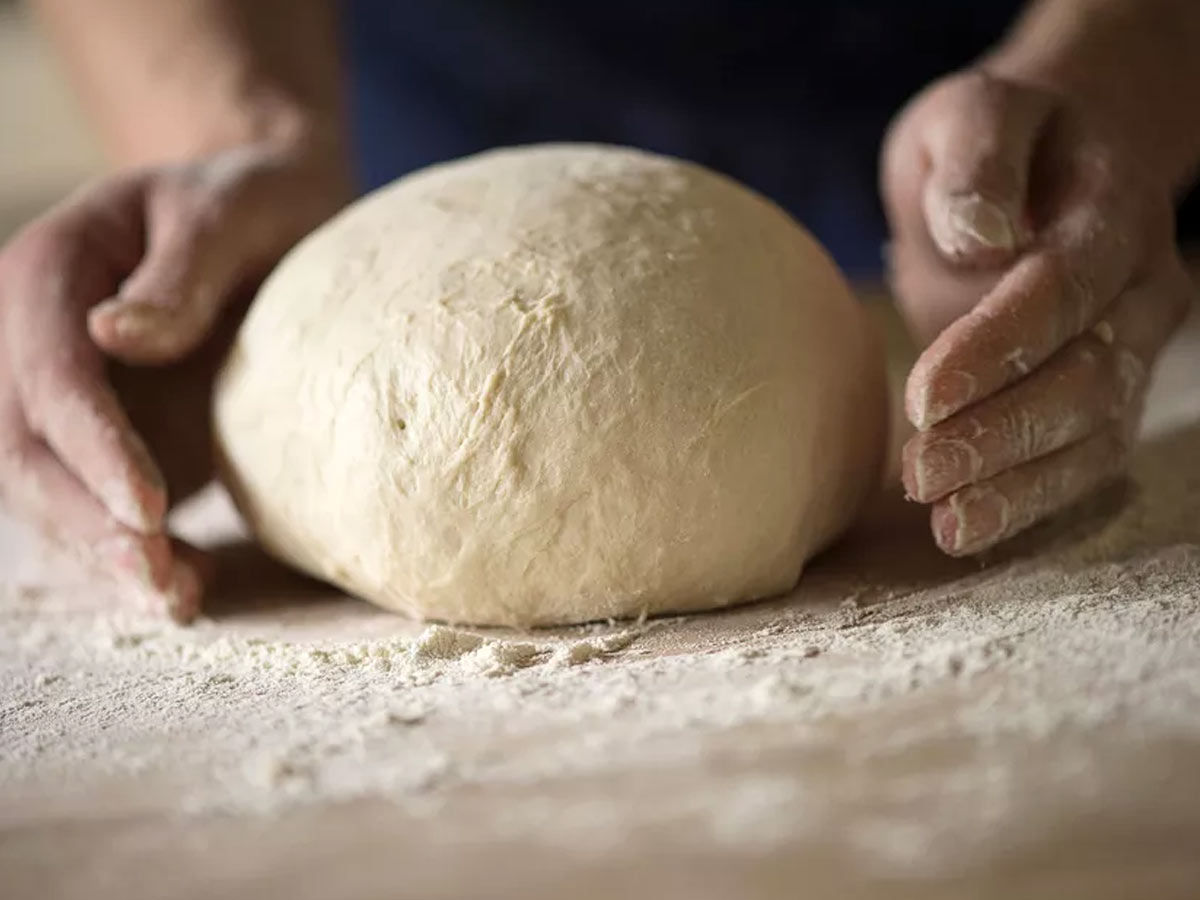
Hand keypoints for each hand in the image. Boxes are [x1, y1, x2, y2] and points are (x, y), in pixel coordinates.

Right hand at [0, 141, 347, 618]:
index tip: (151, 507)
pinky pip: (97, 504)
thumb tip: (115, 336)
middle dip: (87, 523)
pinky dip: (134, 552)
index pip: (51, 379)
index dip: (93, 448)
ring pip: (49, 494)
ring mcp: (65, 397)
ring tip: (178, 600)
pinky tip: (187, 588)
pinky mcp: (106, 438)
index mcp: (46, 273)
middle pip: (27, 450)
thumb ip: (182, 270)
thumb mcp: (229, 210)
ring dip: (104, 555)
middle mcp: (35, 341)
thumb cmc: (252, 202)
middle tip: (160, 579)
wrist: (265, 217)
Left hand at [882, 69, 1194, 555]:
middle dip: (1002, 433)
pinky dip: (1028, 500)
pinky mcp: (1103, 393)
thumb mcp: (972, 115)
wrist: (1050, 163)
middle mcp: (1139, 287)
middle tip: (918, 474)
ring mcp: (1130, 347)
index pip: (1062, 289)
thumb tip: (982, 235)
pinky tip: (964, 529)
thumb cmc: (995, 142)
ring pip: (1093, 432)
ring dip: (1017, 485)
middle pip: (1087, 376)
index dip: (997, 348)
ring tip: (944, 522)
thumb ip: (978, 159)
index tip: (924, 397)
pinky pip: (1082, 459)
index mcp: (1112, 211)